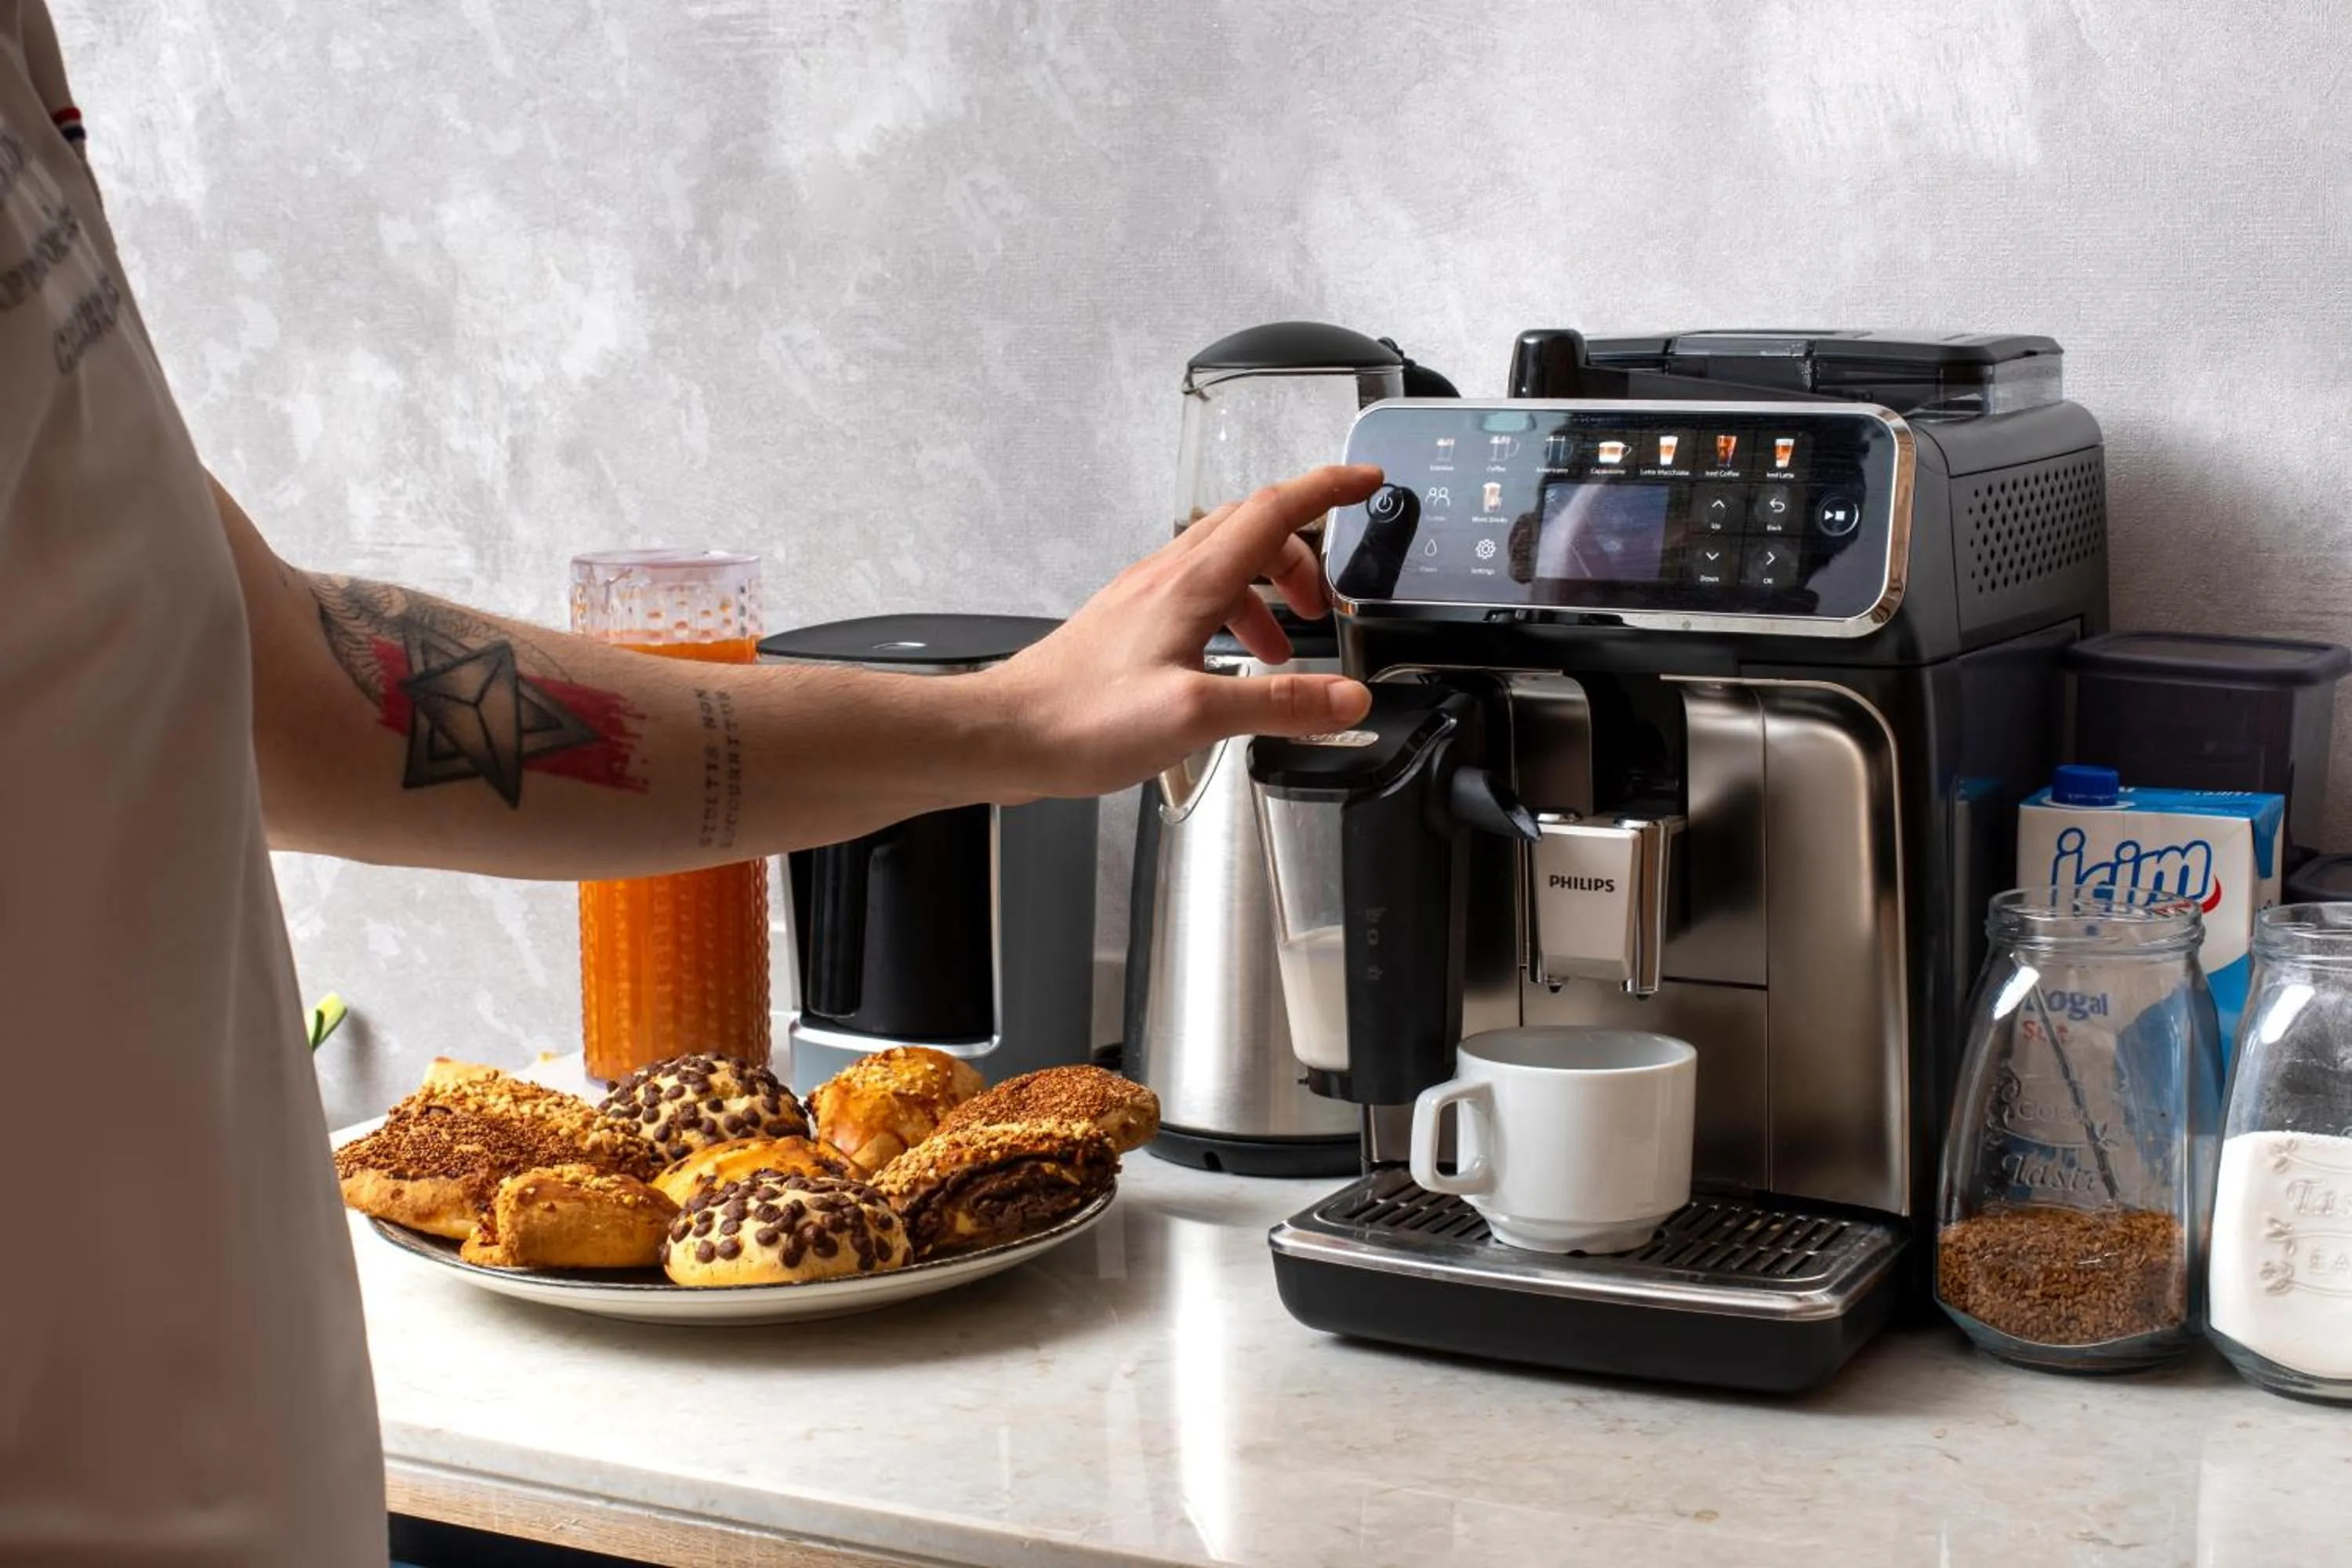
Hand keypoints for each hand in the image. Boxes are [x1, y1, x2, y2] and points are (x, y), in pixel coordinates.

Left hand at [979, 463, 1381, 798]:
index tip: (1367, 481)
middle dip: (1302, 554)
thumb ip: (1278, 703)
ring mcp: (1142, 597)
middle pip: (1250, 531)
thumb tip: (1346, 696)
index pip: (1273, 511)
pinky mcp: (1126, 625)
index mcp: (1190, 584)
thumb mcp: (1196, 716)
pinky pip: (1193, 598)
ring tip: (1280, 652)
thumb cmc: (1080, 719)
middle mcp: (1165, 577)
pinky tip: (1226, 666)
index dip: (1327, 489)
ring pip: (1221, 566)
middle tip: (1327, 601)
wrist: (1005, 734)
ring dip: (1264, 593)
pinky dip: (1228, 616)